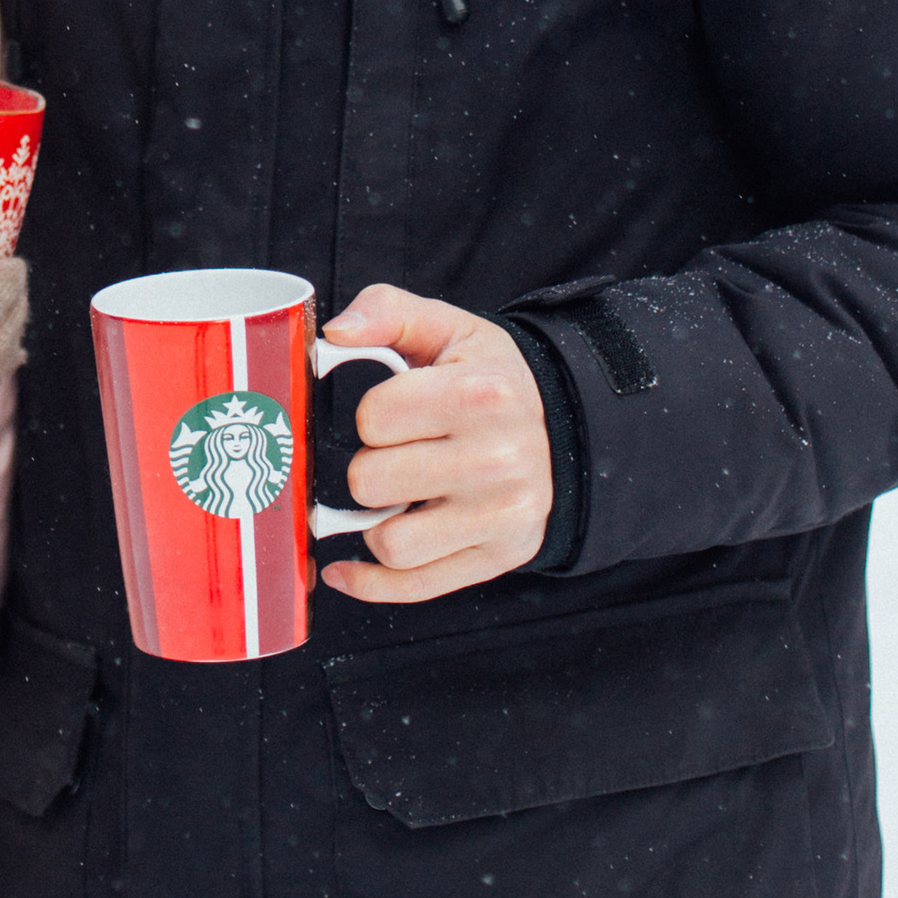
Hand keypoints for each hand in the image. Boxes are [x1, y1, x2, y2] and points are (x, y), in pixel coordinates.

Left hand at [314, 283, 551, 606]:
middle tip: (400, 453)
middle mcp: (497, 460)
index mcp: (480, 395)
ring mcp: (501, 517)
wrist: (563, 431)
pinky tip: (347, 569)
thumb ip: (387, 311)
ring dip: (377, 521)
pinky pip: (414, 587)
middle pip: (371, 482)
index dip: (372, 416)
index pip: (373, 418)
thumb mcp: (448, 328)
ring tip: (399, 496)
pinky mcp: (498, 558)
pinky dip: (370, 584)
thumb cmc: (489, 380)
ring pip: (390, 543)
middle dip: (371, 466)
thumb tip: (335, 334)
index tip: (397, 412)